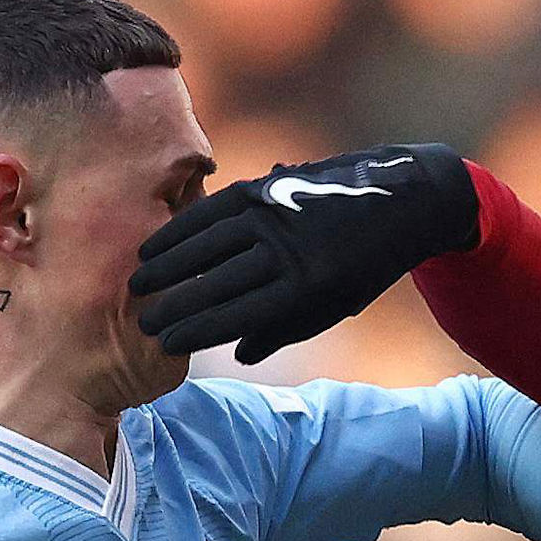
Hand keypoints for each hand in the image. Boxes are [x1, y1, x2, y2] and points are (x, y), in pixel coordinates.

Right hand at [129, 146, 481, 361]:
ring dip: (168, 264)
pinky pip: (215, 209)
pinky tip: (158, 243)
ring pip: (208, 243)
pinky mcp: (268, 186)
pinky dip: (183, 227)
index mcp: (306, 289)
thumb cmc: (362, 266)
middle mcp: (287, 250)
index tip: (164, 345)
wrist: (401, 200)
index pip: (237, 316)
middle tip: (140, 321)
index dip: (196, 331)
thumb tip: (237, 354)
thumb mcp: (334, 307)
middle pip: (216, 282)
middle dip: (174, 304)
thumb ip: (285, 329)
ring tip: (138, 284)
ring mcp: (276, 214)